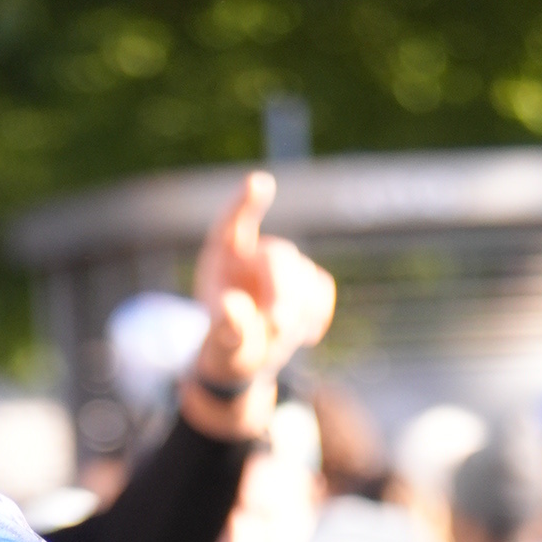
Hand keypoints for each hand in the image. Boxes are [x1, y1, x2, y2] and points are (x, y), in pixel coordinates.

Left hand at [183, 173, 337, 429]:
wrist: (249, 357)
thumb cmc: (228, 346)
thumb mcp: (220, 344)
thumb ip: (226, 328)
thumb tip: (235, 307)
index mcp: (222, 258)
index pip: (232, 223)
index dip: (245, 203)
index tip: (257, 184)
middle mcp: (253, 252)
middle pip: (278, 258)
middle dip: (281, 293)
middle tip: (277, 326)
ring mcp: (282, 263)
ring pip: (304, 275)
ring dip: (297, 311)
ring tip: (276, 336)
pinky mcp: (307, 279)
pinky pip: (321, 288)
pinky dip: (317, 313)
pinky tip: (304, 334)